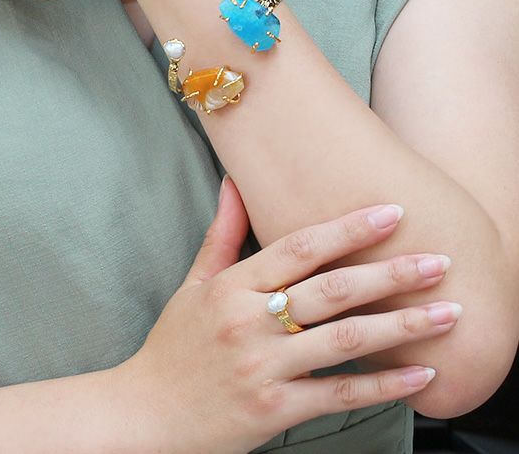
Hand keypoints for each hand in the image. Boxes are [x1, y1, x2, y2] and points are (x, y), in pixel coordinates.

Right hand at [116, 176, 457, 453]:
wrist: (147, 412)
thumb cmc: (174, 344)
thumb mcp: (194, 284)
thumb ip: (222, 234)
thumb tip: (233, 181)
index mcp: (230, 287)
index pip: (298, 248)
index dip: (348, 229)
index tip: (391, 213)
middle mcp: (248, 323)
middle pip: (332, 291)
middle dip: (390, 273)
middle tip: (439, 260)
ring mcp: (264, 368)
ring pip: (345, 341)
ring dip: (402, 326)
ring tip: (447, 312)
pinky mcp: (276, 409)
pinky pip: (339, 394)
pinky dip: (384, 385)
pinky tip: (421, 373)